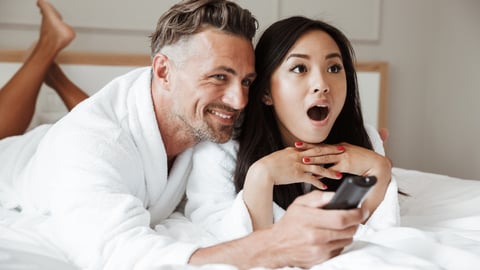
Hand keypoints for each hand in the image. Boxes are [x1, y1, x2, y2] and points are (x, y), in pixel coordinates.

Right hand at [189, 191, 366, 268]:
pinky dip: (339, 242)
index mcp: (310, 221)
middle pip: (348, 230)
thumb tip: (335, 195)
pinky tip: (331, 236)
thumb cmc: (289, 224)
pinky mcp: (321, 259)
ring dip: (348, 232)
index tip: (362, 209)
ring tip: (339, 225)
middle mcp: (315, 237)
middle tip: (354, 216)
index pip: (341, 218)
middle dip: (355, 222)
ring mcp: (319, 250)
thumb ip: (317, 197)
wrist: (276, 246)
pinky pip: (339, 249)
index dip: (356, 214)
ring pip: (346, 240)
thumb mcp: (299, 204)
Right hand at [248, 143, 344, 189]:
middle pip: (319, 153)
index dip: (327, 147)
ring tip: (339, 175)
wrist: (262, 170)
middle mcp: (299, 156)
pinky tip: (325, 187)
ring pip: (318, 167)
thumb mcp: (282, 155)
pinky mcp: (296, 175)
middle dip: (333, 153)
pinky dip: (318, 183)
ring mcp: (298, 165)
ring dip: (329, 171)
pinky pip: (310, 179)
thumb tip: (298, 154)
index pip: (314, 147)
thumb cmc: (270, 164)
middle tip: (344, 152)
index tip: (337, 146)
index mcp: (296, 150)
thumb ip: (292, 154)